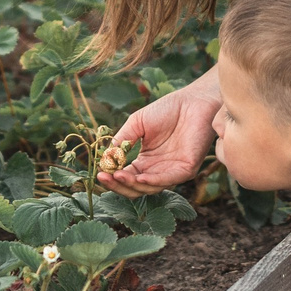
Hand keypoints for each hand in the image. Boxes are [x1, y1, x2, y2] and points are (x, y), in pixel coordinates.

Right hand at [101, 79, 219, 191]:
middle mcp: (157, 170)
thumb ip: (123, 140)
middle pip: (135, 188)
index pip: (126, 177)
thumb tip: (104, 158)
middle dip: (118, 185)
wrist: (192, 101)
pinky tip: (139, 177)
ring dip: (132, 184)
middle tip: (104, 177)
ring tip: (117, 175)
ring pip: (149, 189)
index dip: (112, 177)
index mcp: (145, 162)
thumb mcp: (137, 124)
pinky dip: (152, 181)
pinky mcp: (186, 170)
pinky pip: (167, 180)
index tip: (99, 172)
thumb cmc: (166, 110)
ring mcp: (172, 172)